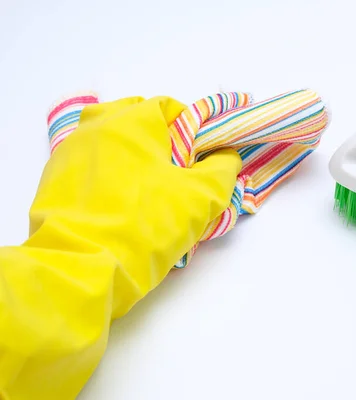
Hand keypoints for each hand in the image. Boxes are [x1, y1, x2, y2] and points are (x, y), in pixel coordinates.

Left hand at [0, 96, 240, 397]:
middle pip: (135, 121)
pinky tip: (118, 207)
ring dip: (131, 159)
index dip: (191, 131)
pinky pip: (89, 169)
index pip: (168, 107)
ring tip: (145, 193)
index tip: (198, 163)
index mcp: (130, 121)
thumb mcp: (201, 198)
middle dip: (158, 143)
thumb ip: (222, 169)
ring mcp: (67, 155)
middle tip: (173, 176)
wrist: (82, 268)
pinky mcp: (51, 184)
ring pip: (109, 145)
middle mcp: (94, 129)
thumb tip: (225, 156)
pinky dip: (107, 178)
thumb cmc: (146, 225)